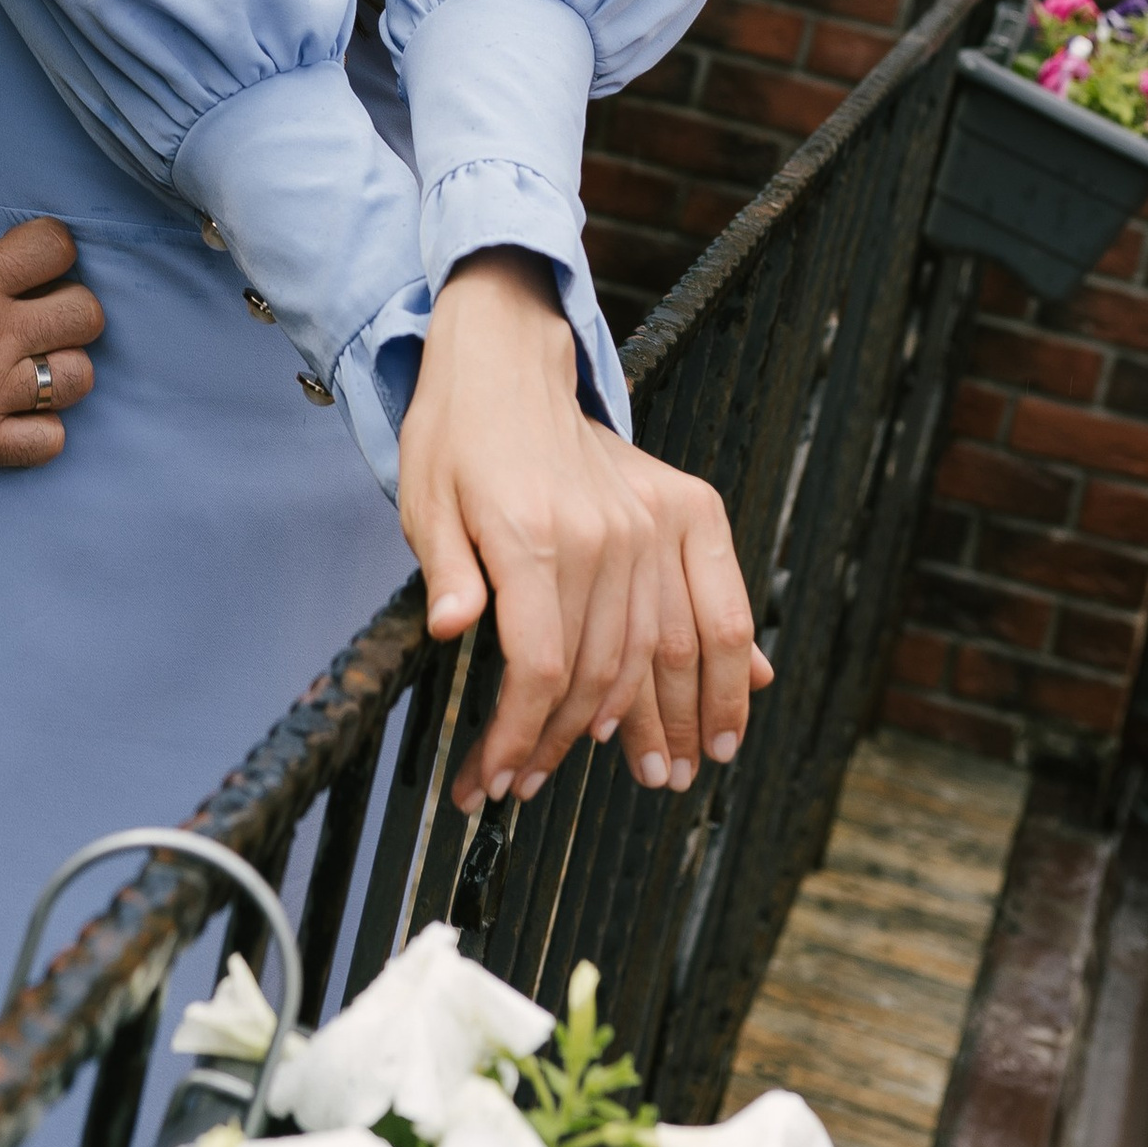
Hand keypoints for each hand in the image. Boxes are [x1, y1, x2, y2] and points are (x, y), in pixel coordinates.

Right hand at [0, 200, 100, 489]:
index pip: (56, 247)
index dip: (54, 249)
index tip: (38, 261)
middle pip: (86, 314)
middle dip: (73, 312)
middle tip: (45, 320)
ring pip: (79, 379)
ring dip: (63, 373)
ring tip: (36, 373)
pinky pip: (48, 443)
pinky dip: (41, 434)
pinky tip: (17, 422)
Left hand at [395, 250, 766, 810]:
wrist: (509, 358)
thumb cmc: (456, 435)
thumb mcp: (423, 499)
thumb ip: (445, 570)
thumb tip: (451, 630)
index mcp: (532, 535)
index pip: (538, 667)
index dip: (519, 736)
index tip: (495, 778)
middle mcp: (603, 533)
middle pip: (598, 672)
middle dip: (567, 744)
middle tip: (540, 788)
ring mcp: (651, 521)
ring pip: (662, 652)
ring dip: (662, 725)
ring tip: (659, 776)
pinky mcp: (685, 508)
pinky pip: (718, 604)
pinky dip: (725, 670)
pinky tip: (724, 720)